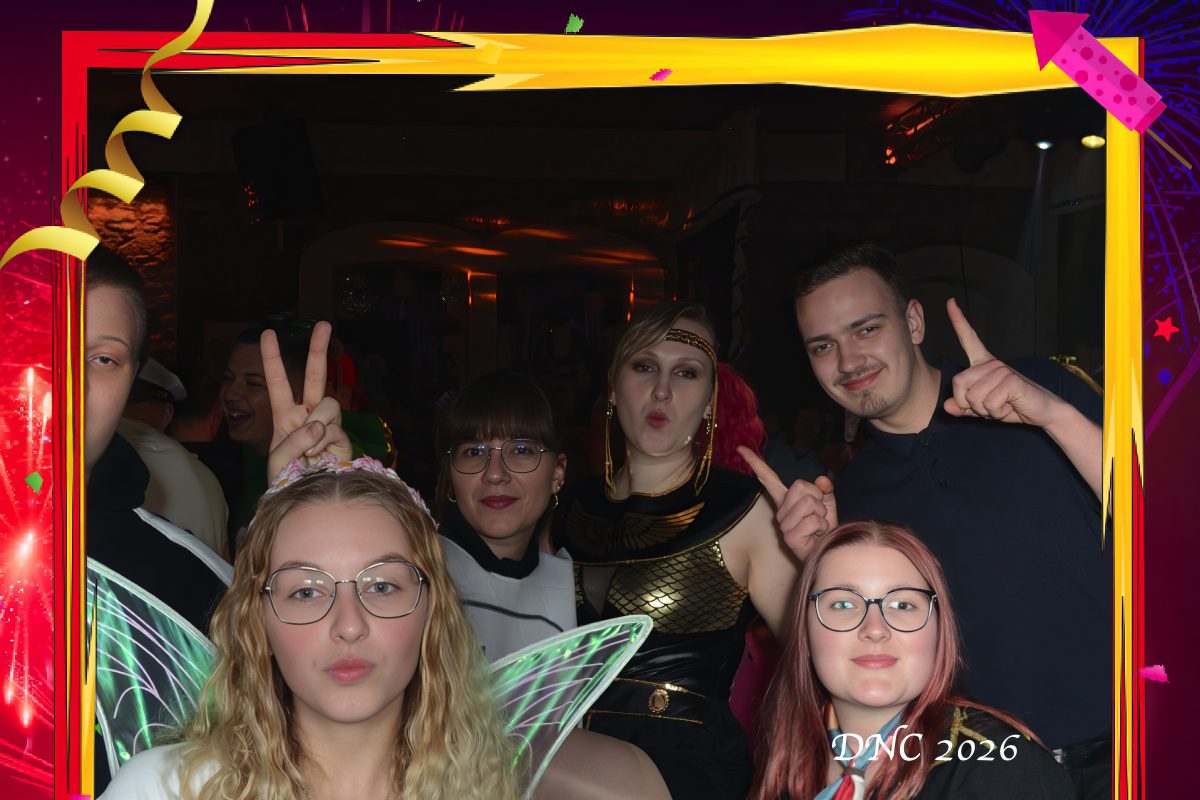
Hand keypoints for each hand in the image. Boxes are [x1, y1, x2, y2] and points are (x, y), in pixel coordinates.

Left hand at [264, 321, 351, 478]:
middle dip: (318, 349)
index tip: (267, 333)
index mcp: (285, 416)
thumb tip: (318, 426)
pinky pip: (333, 428)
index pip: (278, 381)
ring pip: (328, 404)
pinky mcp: (342, 438)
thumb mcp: (279, 459)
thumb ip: (295, 440)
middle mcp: (308, 415)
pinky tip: (317, 457)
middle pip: (315, 375)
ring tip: (309, 449)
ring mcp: (327, 425)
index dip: (272, 358)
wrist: (309, 500)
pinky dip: (323, 442)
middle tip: (324, 324)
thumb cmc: (288, 480)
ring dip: (316, 424)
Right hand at [738, 445, 836, 559]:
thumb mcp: (827, 504)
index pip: (768, 478)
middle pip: (800, 485)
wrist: (828, 553)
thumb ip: (825, 489)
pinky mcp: (789, 537)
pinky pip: (813, 520)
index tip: (740, 448)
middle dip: (818, 496)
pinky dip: (822, 526)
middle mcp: (780, 511)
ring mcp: (783, 524)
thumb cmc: (824, 529)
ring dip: (822, 514)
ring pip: (810, 502)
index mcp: (785, 500)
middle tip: (819, 513)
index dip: (755, 462)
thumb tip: (822, 479)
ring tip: (819, 526)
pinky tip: (817, 535)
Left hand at [944, 298, 1061, 427]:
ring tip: (1003, 405)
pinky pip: (988, 403)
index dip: (958, 321)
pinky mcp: (1010, 379)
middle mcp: (992, 363)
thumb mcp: (983, 408)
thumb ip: (964, 407)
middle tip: (990, 406)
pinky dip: (997, 412)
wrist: (1043, 413)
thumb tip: (947, 406)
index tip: (950, 301)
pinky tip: (1010, 406)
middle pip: (958, 383)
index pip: (968, 339)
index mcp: (984, 364)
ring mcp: (1001, 369)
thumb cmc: (1012, 407)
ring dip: (985, 410)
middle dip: (968, 403)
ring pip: (973, 397)